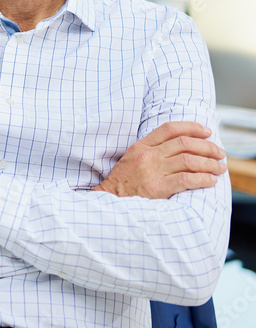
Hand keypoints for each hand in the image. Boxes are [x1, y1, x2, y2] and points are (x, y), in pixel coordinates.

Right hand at [93, 121, 226, 198]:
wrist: (109, 200)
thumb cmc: (122, 183)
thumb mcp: (131, 159)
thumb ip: (151, 150)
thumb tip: (180, 147)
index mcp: (141, 146)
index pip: (170, 129)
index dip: (192, 127)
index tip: (207, 132)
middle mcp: (147, 155)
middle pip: (184, 143)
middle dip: (207, 147)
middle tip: (219, 153)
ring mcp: (152, 171)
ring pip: (189, 160)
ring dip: (209, 164)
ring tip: (219, 168)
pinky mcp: (157, 188)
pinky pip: (187, 180)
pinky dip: (203, 179)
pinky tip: (210, 181)